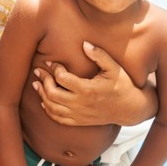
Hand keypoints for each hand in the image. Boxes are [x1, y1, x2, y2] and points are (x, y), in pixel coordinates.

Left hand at [34, 41, 155, 126]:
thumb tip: (85, 44)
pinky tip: (44, 101)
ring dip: (41, 95)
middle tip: (38, 71)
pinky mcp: (79, 121)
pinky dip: (48, 110)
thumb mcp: (114, 68)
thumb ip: (99, 55)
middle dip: (43, 81)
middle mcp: (81, 104)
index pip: (62, 78)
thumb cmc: (122, 85)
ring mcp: (79, 114)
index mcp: (88, 89)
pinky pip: (58, 118)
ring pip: (52, 107)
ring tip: (36, 84)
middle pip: (52, 94)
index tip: (51, 62)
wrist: (130, 108)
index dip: (54, 68)